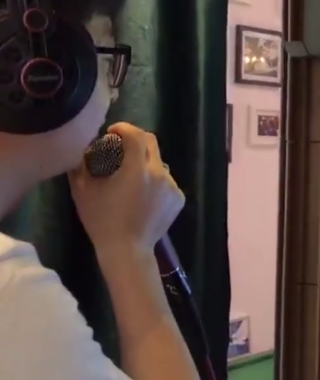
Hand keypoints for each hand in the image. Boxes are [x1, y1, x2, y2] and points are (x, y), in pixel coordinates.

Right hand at [68, 122, 184, 254]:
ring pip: (159, 164)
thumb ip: (81, 165)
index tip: (112, 132)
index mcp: (138, 168)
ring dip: (145, 164)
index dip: (123, 128)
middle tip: (121, 149)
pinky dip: (155, 182)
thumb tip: (80, 149)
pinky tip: (143, 196)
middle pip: (151, 143)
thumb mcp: (83, 191)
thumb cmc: (102, 221)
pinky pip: (166, 182)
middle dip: (135, 140)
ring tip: (131, 179)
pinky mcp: (179, 199)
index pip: (136, 134)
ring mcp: (173, 186)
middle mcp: (160, 173)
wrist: (127, 251)